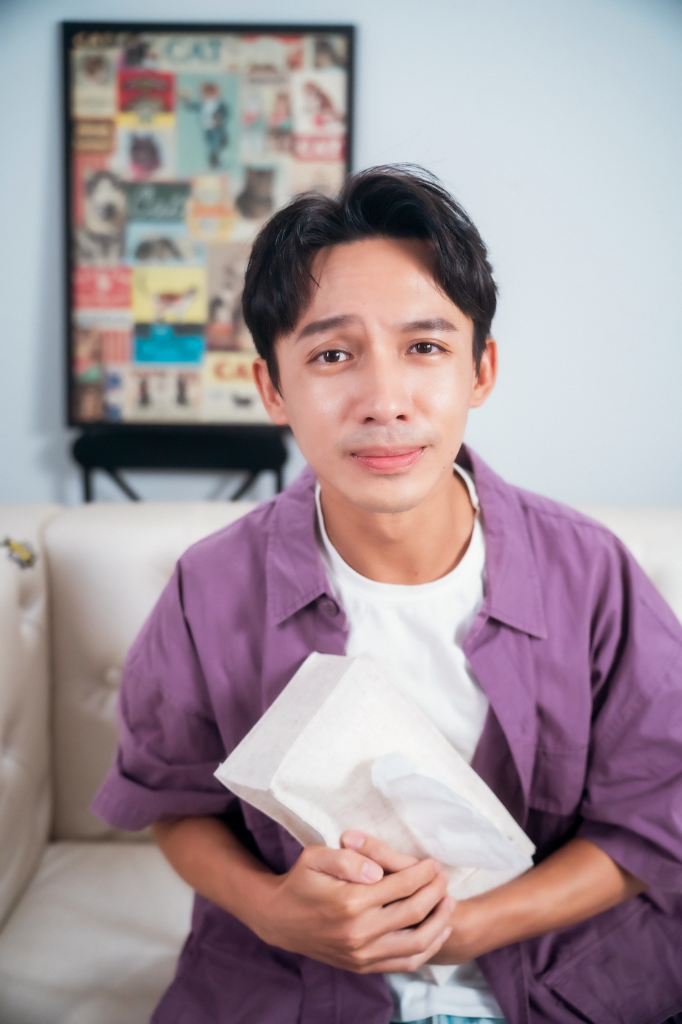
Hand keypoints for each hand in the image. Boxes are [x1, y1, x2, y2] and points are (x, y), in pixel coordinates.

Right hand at [249, 831, 452, 973]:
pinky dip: (427, 949)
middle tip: (444, 878)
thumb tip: (380, 871)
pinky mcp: (362, 966)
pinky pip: (404, 963)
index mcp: (351, 902)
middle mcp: (359, 932)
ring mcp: (362, 954)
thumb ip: (349, 860)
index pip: (402, 886)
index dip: (423, 873)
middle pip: (414, 912)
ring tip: (449, 904)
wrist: (278, 919)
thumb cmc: (300, 881)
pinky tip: (437, 932)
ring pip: (416, 944)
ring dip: (439, 923)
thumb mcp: (316, 857)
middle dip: (436, 892)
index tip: (434, 863)